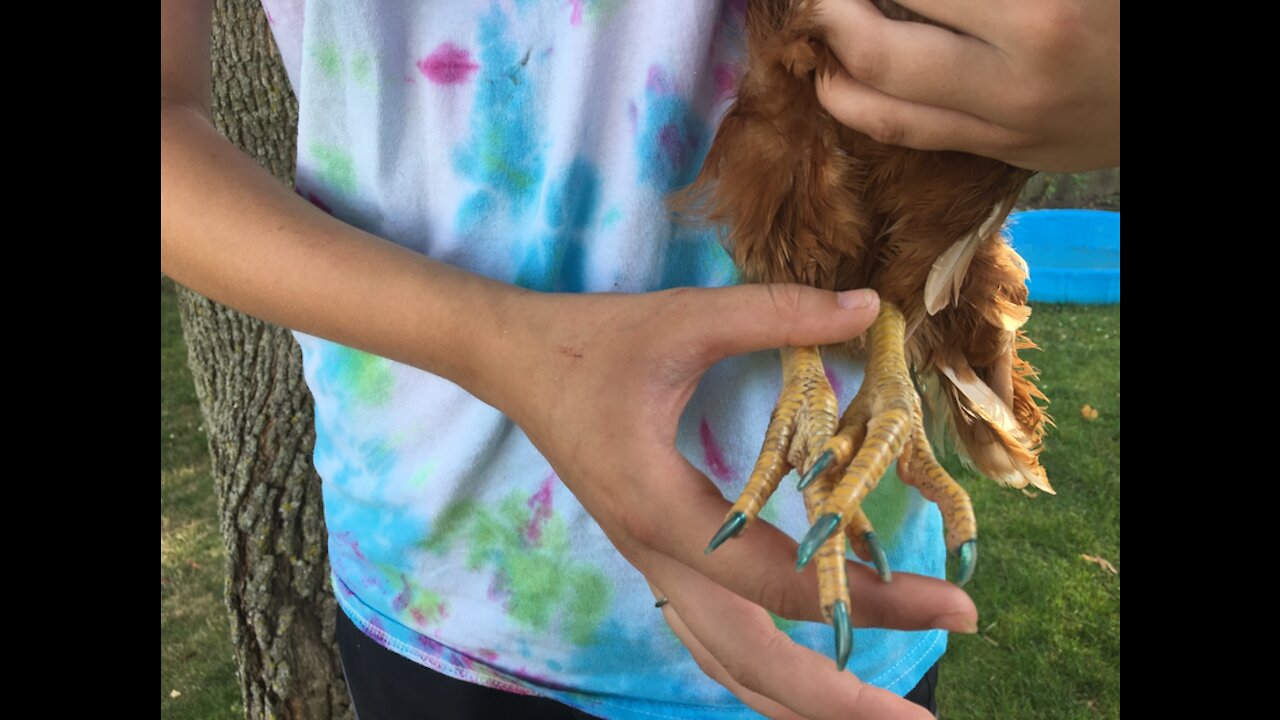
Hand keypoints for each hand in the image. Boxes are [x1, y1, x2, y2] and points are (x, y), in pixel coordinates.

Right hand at [482, 284, 976, 718]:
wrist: (510, 361)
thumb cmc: (589, 341)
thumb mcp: (682, 319)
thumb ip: (773, 313)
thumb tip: (865, 308)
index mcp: (664, 510)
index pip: (785, 577)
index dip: (874, 599)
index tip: (954, 608)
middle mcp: (658, 557)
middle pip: (750, 661)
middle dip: (834, 699)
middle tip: (919, 717)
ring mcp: (651, 564)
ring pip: (724, 662)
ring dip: (796, 697)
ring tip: (868, 713)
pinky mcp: (654, 555)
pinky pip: (711, 636)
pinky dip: (761, 668)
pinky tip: (801, 674)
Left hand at [811, 0, 1119, 171]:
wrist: (1184, 88)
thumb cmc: (1129, 13)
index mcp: (1040, 15)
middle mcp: (1016, 79)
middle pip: (876, 48)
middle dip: (829, 11)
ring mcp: (1011, 127)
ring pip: (881, 111)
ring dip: (831, 68)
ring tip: (817, 34)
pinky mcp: (1011, 154)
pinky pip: (915, 136)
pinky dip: (865, 106)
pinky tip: (845, 78)